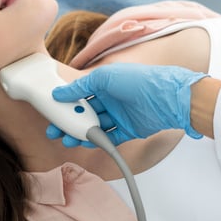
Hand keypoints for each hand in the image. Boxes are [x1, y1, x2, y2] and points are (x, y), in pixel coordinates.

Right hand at [48, 63, 207, 146]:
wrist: (167, 99)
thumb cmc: (138, 81)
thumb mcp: (105, 77)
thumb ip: (81, 85)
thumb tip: (60, 93)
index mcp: (105, 84)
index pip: (80, 94)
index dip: (66, 103)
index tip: (52, 111)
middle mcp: (111, 99)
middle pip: (85, 113)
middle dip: (69, 122)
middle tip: (55, 131)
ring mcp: (120, 115)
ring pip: (94, 127)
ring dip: (80, 134)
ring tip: (67, 140)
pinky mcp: (128, 130)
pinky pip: (109, 138)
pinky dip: (96, 142)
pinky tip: (84, 143)